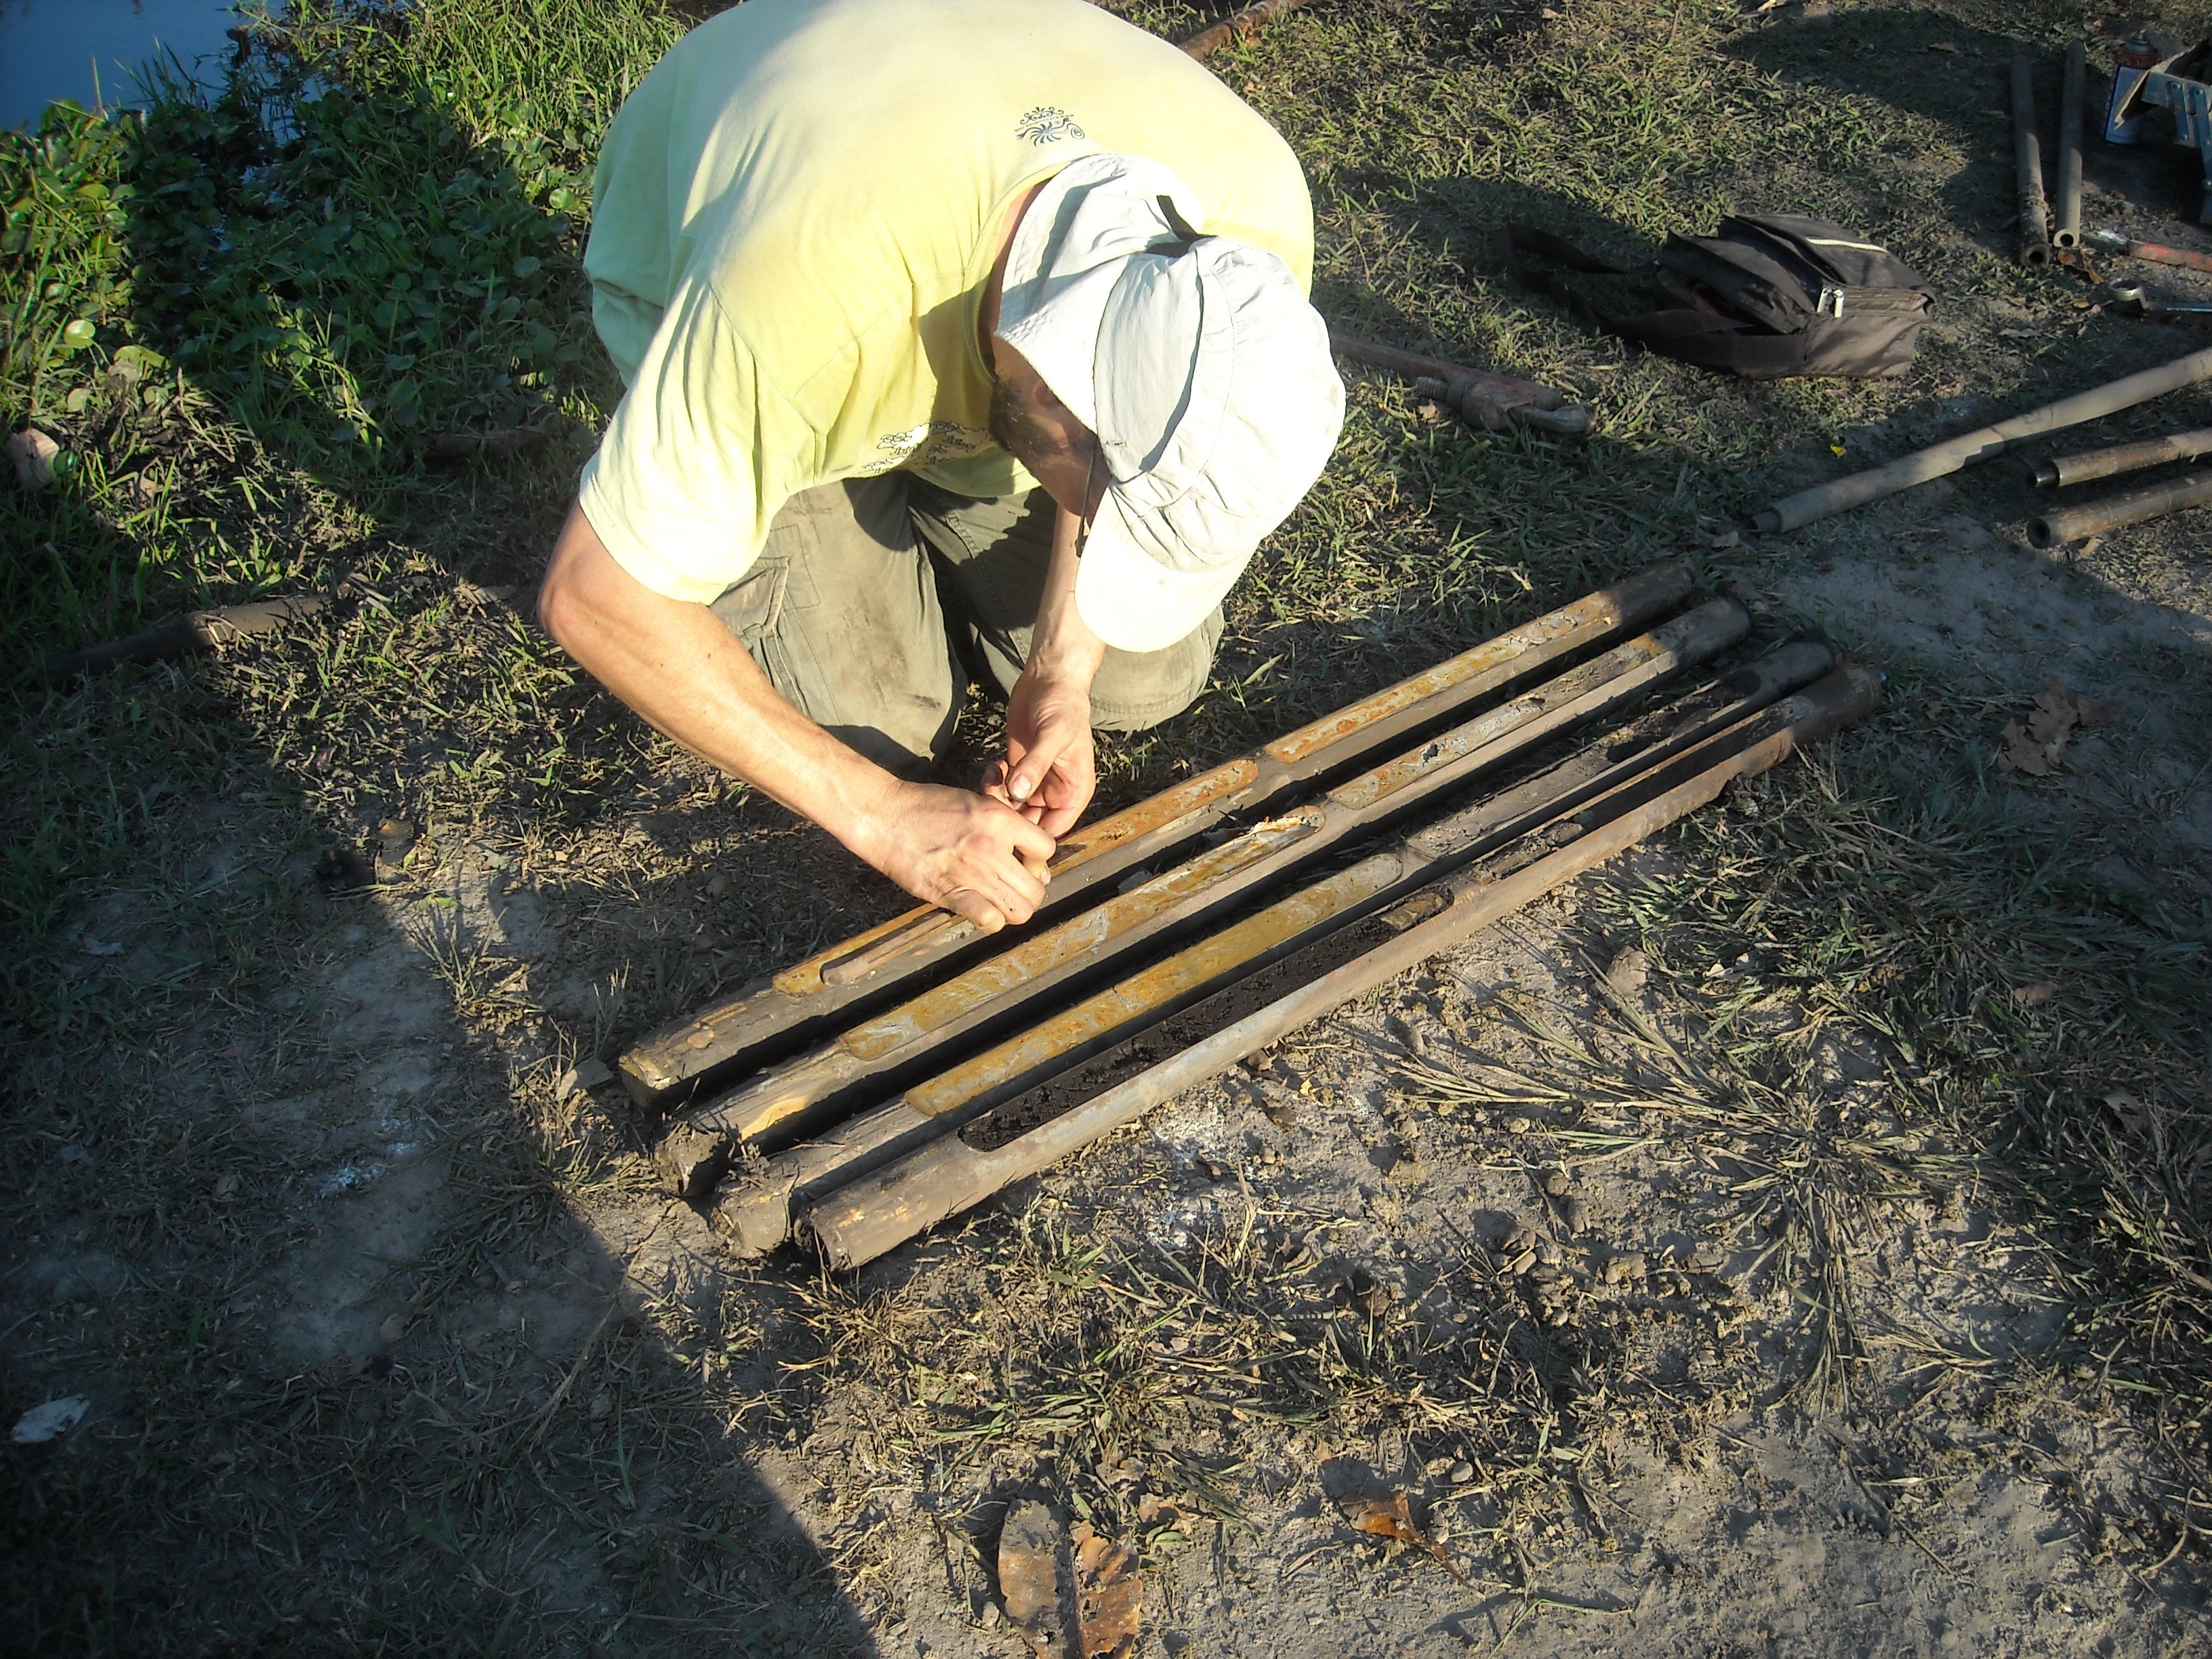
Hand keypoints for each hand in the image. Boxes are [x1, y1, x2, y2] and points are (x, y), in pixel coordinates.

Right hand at [857, 779, 1057, 932]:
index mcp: (999, 819)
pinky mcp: (950, 893)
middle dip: (1030, 890)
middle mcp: (991, 847)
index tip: (1025, 862)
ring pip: (1020, 910)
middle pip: (1036, 888)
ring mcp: (971, 873)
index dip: (1040, 860)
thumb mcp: (974, 801)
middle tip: (1015, 887)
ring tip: (1001, 900)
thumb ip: (1004, 824)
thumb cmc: (927, 806)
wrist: (885, 816)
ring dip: (1014, 909)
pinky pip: (989, 921)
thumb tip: (1031, 856)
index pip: (1047, 849)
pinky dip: (991, 921)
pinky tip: (981, 909)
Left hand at [985, 666, 1096, 837]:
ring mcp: (1035, 782)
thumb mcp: (1053, 735)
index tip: (1008, 830)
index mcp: (1074, 792)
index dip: (1032, 837)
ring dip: (997, 798)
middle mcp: (1056, 793)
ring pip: (1012, 808)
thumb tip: (1018, 793)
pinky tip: (993, 766)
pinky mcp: (1017, 770)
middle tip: (993, 797)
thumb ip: (1036, 765)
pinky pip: (1002, 790)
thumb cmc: (1063, 706)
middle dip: (1009, 816)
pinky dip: (993, 783)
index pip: (1053, 830)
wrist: (1049, 680)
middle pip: (1029, 823)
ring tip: (993, 775)